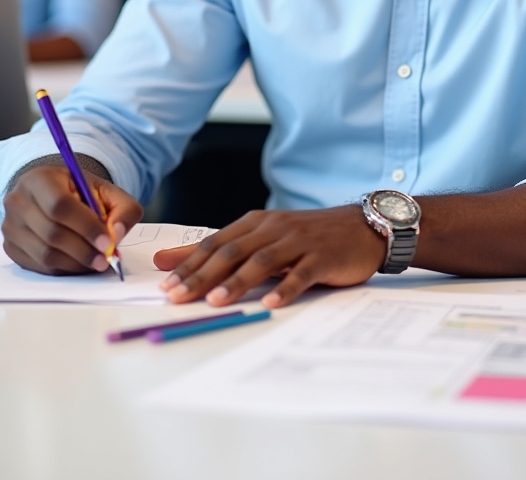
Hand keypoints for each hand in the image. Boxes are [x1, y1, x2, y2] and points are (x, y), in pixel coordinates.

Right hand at [2, 166, 142, 274]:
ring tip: (96, 262)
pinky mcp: (11, 247)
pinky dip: (63, 268)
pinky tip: (79, 263)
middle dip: (84, 250)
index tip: (108, 242)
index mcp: (40, 179)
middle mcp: (18, 201)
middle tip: (105, 258)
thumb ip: (122, 209)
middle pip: (52, 233)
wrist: (51, 194)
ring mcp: (10, 226)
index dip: (86, 226)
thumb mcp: (106, 191)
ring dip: (75, 262)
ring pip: (45, 254)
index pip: (60, 205)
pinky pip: (39, 265)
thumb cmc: (79, 192)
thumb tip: (117, 234)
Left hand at [153, 205, 386, 308]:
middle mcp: (274, 228)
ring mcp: (299, 241)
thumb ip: (222, 248)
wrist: (361, 226)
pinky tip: (271, 303)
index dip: (188, 264)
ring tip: (215, 301)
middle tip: (178, 296)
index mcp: (256, 223)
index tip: (164, 286)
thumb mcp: (264, 237)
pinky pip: (302, 274)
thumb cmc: (308, 236)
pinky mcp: (323, 256)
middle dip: (202, 275)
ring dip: (237, 282)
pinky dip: (285, 288)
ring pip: (262, 261)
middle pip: (232, 252)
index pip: (215, 244)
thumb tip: (171, 261)